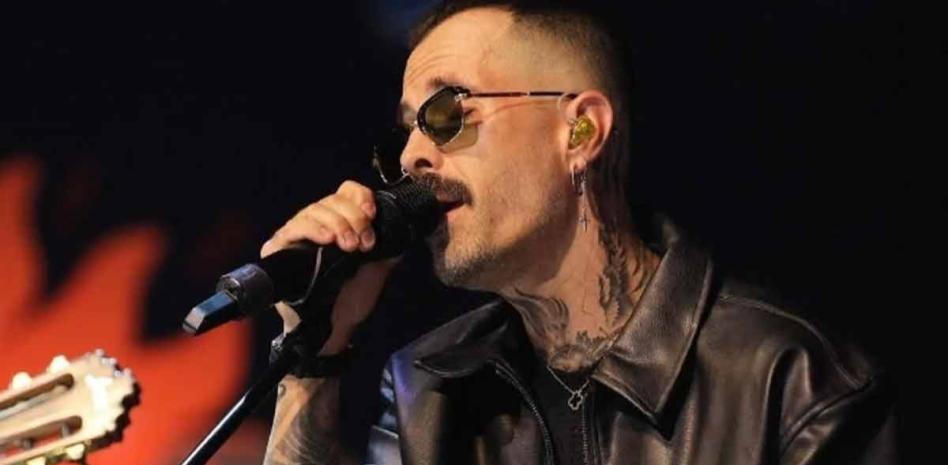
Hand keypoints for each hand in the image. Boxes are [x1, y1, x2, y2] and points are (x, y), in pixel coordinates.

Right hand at [261, 180, 398, 354]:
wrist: (334, 327)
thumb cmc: (352, 296)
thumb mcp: (379, 267)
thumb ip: (390, 245)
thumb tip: (403, 228)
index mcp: (341, 221)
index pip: (346, 191)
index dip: (360, 197)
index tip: (373, 214)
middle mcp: (317, 222)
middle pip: (332, 200)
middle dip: (353, 217)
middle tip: (365, 243)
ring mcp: (296, 233)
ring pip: (313, 210)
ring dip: (337, 224)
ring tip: (349, 246)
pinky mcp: (278, 248)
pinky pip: (292, 229)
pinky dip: (312, 230)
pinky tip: (326, 240)